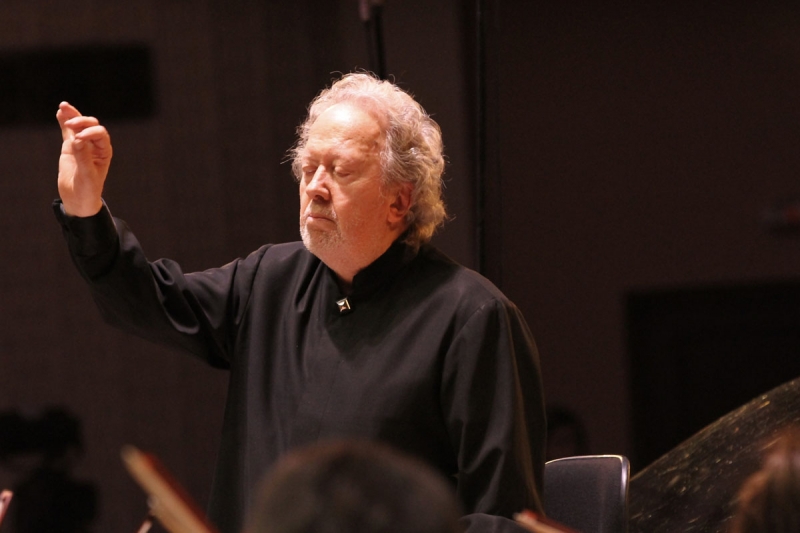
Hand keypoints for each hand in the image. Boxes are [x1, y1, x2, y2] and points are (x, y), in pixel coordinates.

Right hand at [57, 102, 112, 216]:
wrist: (78, 199)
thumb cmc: (88, 190)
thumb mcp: (86, 175)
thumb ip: (82, 157)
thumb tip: (77, 138)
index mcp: (104, 152)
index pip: (100, 134)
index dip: (90, 132)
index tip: (78, 139)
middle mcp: (95, 146)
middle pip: (91, 126)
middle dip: (81, 122)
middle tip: (70, 124)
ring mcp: (82, 145)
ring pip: (78, 126)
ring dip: (72, 116)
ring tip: (63, 106)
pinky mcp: (70, 147)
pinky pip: (67, 132)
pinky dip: (64, 122)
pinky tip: (60, 112)